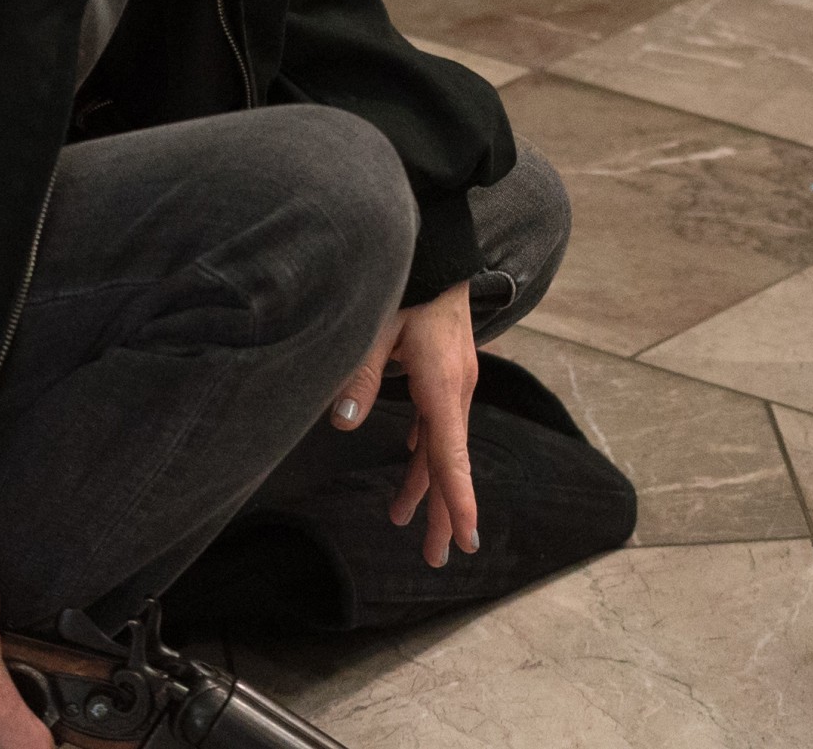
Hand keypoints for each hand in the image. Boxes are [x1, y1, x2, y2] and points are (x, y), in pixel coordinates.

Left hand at [331, 285, 479, 567]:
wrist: (447, 255)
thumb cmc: (413, 285)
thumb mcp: (380, 323)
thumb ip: (361, 371)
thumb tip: (344, 420)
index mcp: (443, 384)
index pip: (451, 453)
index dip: (458, 498)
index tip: (469, 539)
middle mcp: (456, 391)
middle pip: (452, 461)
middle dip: (448, 511)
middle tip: (442, 558)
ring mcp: (455, 384)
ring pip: (444, 446)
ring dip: (429, 485)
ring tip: (401, 519)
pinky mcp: (447, 377)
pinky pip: (438, 425)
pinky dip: (426, 452)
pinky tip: (412, 466)